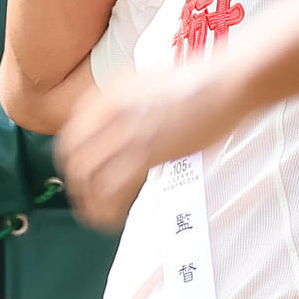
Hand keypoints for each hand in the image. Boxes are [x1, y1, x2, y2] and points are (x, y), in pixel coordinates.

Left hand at [55, 62, 233, 231]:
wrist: (226, 82)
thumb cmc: (203, 81)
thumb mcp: (153, 82)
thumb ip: (132, 103)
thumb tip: (125, 127)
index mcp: (113, 93)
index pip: (72, 132)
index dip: (72, 159)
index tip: (80, 173)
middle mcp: (113, 111)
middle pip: (74, 157)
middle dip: (76, 184)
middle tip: (86, 199)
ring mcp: (128, 132)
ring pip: (88, 176)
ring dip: (89, 201)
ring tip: (98, 215)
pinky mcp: (147, 153)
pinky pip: (112, 189)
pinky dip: (109, 209)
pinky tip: (115, 217)